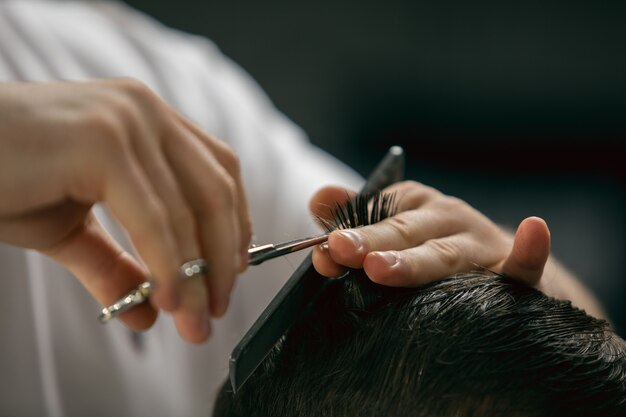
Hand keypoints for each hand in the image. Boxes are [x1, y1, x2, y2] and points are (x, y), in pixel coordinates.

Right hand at [0, 79, 251, 342]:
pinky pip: (154, 220)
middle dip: (224, 259)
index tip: (230, 274)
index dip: (234, 225)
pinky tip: (165, 302)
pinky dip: (167, 267)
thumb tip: (148, 313)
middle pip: (217, 191)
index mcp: (146, 119)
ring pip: (191, 210)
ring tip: (193, 321)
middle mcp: (145, 111)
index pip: (218, 172)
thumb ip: (115, 264)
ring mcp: (126, 121)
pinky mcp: (102, 143)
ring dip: (197, 277)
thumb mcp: (69, 228)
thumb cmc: (1, 181)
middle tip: (214, 310)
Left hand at [310, 181, 549, 286]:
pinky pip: (525, 266)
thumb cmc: (431, 247)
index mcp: (414, 206)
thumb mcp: (394, 225)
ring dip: (416, 260)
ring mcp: (481, 244)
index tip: (324, 251)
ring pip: (447, 255)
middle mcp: (446, 219)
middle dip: (372, 243)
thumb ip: (355, 216)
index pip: (376, 217)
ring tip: (380, 267)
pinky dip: (530, 252)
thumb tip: (317, 199)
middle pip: (405, 233)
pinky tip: (533, 232)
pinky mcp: (514, 272)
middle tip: (341, 252)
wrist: (497, 268)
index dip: (350, 234)